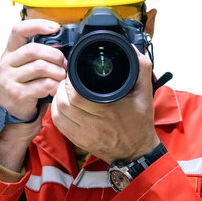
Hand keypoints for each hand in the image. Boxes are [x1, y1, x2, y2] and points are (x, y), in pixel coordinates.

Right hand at [0, 20, 66, 172]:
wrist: (14, 122)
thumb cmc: (24, 94)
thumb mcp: (25, 72)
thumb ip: (36, 57)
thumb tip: (61, 45)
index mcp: (8, 54)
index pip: (18, 30)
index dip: (37, 25)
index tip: (55, 27)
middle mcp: (5, 64)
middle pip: (34, 49)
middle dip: (55, 55)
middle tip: (64, 63)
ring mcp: (9, 80)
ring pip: (40, 66)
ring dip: (57, 72)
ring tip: (61, 78)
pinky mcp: (17, 94)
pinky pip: (43, 84)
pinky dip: (54, 86)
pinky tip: (56, 89)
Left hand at [51, 46, 159, 163]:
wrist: (137, 152)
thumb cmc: (140, 123)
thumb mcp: (145, 92)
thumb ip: (141, 68)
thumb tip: (131, 48)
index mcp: (107, 109)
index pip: (76, 93)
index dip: (71, 80)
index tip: (75, 72)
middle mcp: (92, 123)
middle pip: (65, 100)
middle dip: (63, 86)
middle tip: (69, 79)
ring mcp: (83, 133)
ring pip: (59, 111)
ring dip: (58, 97)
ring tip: (65, 89)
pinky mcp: (78, 140)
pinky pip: (58, 123)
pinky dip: (56, 110)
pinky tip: (63, 103)